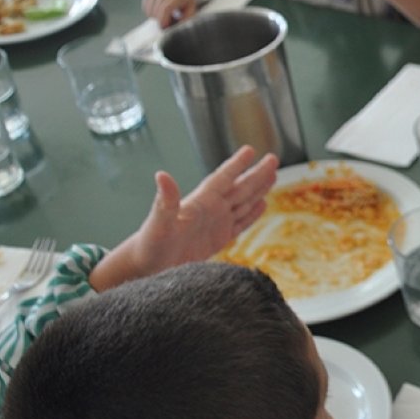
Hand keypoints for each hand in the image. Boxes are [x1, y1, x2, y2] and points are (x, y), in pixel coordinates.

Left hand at [89, 146, 278, 290]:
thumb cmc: (149, 246)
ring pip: (243, 202)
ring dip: (258, 190)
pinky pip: (240, 223)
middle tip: (273, 159)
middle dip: (256, 174)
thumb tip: (162, 175)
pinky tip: (261, 205)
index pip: (223, 179)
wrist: (146, 268)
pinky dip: (253, 214)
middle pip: (239, 188)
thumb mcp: (158, 224)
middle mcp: (209, 210)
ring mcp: (215, 224)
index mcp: (200, 203)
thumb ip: (165, 200)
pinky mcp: (218, 240)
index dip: (237, 165)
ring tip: (273, 176)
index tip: (251, 150)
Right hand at [142, 0, 198, 27]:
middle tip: (170, 20)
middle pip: (156, 12)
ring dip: (156, 17)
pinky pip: (146, 9)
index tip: (165, 28)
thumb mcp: (192, 8)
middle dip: (161, 21)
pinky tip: (160, 9)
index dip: (163, 20)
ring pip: (149, 12)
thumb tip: (177, 27)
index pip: (165, 9)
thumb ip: (186, 18)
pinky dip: (151, 12)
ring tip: (166, 14)